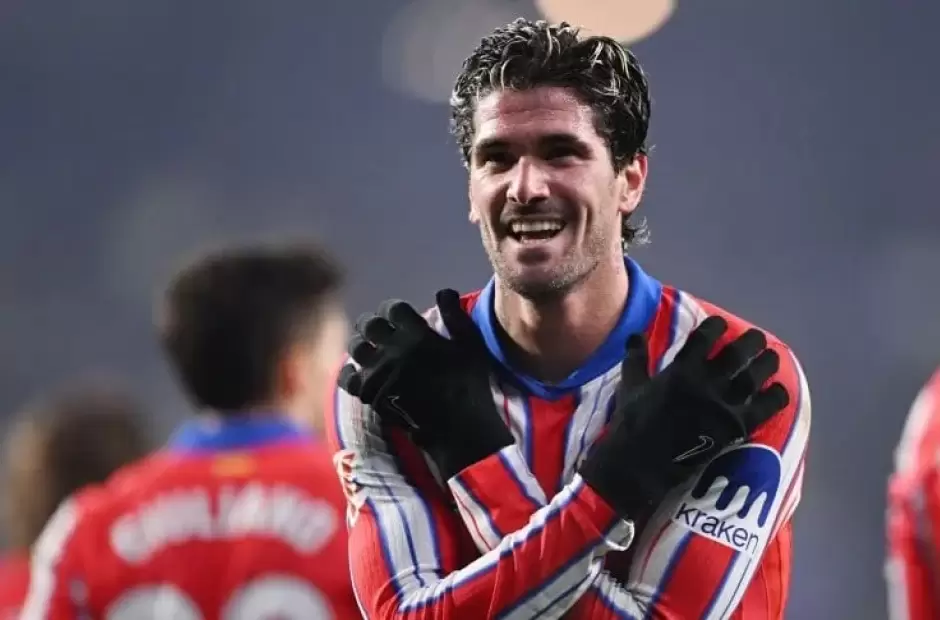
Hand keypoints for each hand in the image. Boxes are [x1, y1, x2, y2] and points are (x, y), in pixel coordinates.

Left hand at [338, 289, 512, 479]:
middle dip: (373, 322)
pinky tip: (360, 371)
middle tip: (379, 328)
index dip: (394, 308)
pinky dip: (350, 371)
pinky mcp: (371, 396)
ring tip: (370, 348)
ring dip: (362, 344)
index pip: (393, 309)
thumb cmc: (470, 384)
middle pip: (369, 325)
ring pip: (356, 348)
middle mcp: (393, 351)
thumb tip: (442, 291)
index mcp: (417, 335)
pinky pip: (348, 378)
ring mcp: (379, 374)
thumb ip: (455, 316)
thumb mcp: (470, 345)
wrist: (459, 428)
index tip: (398, 314)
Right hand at [578, 316, 789, 519]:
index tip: (721, 324)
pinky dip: (776, 397)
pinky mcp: (736, 427)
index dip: (716, 326)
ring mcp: (724, 405)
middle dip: (750, 341)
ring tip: (772, 357)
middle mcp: (706, 383)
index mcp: (680, 370)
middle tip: (757, 338)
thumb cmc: (633, 424)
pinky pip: (765, 408)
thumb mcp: (630, 386)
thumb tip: (636, 334)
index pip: (704, 338)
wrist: (643, 465)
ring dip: (767, 364)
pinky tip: (779, 391)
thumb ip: (635, 358)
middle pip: (737, 353)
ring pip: (755, 376)